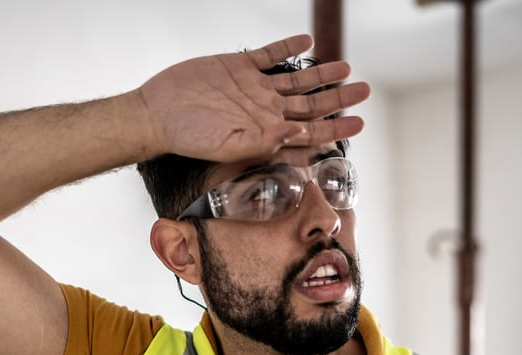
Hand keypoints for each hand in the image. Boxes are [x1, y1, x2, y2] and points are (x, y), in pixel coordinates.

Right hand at [136, 34, 370, 162]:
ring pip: (297, 80)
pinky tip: (307, 42)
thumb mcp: (227, 145)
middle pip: (311, 104)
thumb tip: (300, 130)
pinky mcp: (238, 67)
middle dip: (338, 99)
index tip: (358, 122)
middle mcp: (264, 111)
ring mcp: (253, 88)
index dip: (335, 128)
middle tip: (364, 91)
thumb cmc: (188, 137)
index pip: (309, 132)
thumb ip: (264, 140)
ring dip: (321, 74)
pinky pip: (269, 56)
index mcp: (266, 132)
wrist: (158, 112)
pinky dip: (288, 48)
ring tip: (345, 67)